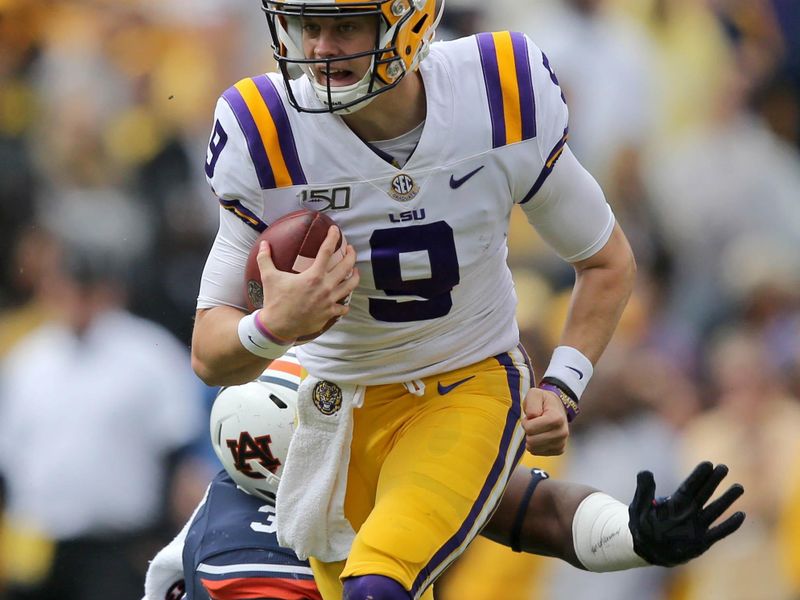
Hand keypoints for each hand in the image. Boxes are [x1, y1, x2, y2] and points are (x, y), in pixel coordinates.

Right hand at [257, 226, 359, 339]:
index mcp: (313, 276)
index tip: (335, 230)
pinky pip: (343, 307)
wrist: (278, 326)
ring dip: (355, 276)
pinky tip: (344, 300)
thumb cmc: (274, 300)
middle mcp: (325, 287)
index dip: (332, 238)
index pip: (327, 251)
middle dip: (351, 255)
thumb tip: (263, 244)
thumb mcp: (269, 277)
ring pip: (350, 286)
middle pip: (346, 267)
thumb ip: (265, 259)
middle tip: (350, 249)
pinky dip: (345, 303)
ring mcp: (329, 301)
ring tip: (355, 270)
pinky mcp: (329, 313)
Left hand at [521, 387, 568, 454]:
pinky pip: (538, 453)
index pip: (530, 429)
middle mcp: (562, 433)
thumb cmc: (543, 401)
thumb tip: (532, 417)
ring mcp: (562, 443)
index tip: (532, 416)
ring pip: (534, 449)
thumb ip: (531, 403)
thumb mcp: (535, 394)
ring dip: (531, 438)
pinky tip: (540, 436)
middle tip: (533, 423)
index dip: (526, 422)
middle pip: (531, 441)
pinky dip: (535, 445)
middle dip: (528, 431)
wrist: (557, 407)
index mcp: (556, 418)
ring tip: (537, 429)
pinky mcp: (559, 450)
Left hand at [628, 461, 744, 566]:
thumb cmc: (643, 526)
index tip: (708, 463)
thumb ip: (644, 491)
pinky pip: (719, 533)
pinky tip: (741, 515)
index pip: (690, 486)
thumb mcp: (639, 507)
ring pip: (715, 510)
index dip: (698, 475)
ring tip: (739, 487)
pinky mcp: (702, 542)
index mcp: (675, 502)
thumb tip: (645, 472)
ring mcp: (697, 526)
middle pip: (704, 494)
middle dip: (714, 481)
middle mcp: (689, 512)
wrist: (648, 549)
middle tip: (724, 467)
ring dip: (727, 499)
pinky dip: (729, 525)